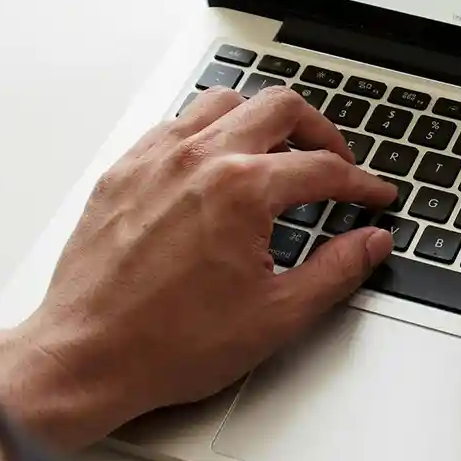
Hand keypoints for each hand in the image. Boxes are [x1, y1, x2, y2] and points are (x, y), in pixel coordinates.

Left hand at [0, 86, 398, 447]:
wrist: (87, 357)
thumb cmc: (169, 344)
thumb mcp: (276, 316)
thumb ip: (336, 271)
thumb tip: (371, 243)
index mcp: (242, 190)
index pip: (323, 168)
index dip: (360, 183)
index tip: (373, 196)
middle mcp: (199, 159)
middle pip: (279, 108)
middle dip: (320, 132)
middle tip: (335, 161)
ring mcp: (155, 160)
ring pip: (223, 103)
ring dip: (260, 120)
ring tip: (277, 152)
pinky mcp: (122, 172)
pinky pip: (173, 126)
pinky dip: (206, 133)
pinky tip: (213, 164)